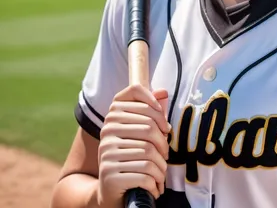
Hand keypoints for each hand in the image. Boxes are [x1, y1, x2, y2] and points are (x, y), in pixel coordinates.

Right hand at [97, 85, 170, 206]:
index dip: (155, 104)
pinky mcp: (109, 172)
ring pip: (149, 151)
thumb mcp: (139, 131)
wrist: (111, 189)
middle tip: (166, 153)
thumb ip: (151, 111)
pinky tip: (155, 183)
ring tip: (162, 170)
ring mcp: (106, 150)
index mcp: (114, 113)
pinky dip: (155, 179)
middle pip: (148, 125)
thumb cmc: (131, 154)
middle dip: (164, 142)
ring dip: (161, 164)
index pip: (136, 92)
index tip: (164, 124)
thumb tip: (163, 91)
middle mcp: (107, 129)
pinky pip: (144, 171)